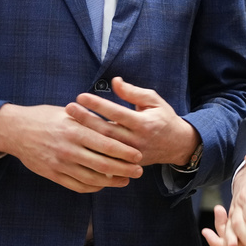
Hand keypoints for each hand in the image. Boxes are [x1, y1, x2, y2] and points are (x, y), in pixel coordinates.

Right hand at [0, 103, 142, 192]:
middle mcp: (69, 149)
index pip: (107, 144)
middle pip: (103, 164)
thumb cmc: (46, 117)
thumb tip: (116, 125)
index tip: (139, 155)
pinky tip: (103, 184)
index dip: (125, 152)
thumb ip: (91, 121)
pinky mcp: (53, 175)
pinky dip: (94, 187)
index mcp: (75, 131)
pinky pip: (78, 186)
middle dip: (124, 170)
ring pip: (92, 179)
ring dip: (112, 182)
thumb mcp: (69, 114)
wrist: (16, 130)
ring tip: (125, 180)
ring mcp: (60, 164)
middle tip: (138, 171)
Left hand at [66, 77, 200, 166]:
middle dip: (86, 119)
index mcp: (144, 123)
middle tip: (69, 108)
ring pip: (104, 146)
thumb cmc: (163, 118)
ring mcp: (132, 155)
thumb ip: (133, 92)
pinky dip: (93, 152)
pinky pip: (107, 160)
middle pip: (106, 130)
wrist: (177, 145)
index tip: (81, 96)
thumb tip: (115, 81)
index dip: (98, 105)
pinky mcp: (128, 164)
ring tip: (69, 124)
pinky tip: (79, 144)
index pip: (117, 112)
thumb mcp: (153, 100)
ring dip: (86, 135)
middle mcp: (137, 140)